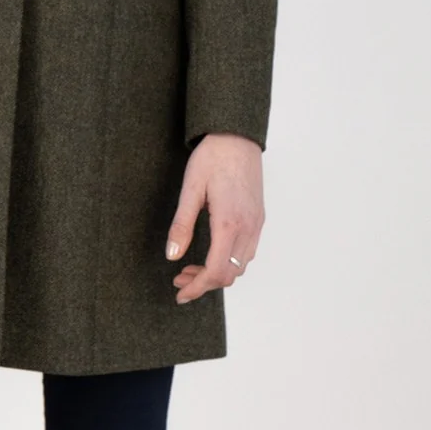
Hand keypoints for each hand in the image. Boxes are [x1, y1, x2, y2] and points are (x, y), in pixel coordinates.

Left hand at [165, 133, 264, 302]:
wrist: (237, 135)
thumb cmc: (213, 157)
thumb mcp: (190, 188)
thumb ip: (182, 224)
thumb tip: (171, 256)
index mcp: (229, 222)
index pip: (217, 271)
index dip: (198, 288)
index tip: (180, 293)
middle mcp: (248, 227)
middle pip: (230, 274)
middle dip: (204, 283)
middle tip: (179, 279)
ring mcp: (256, 223)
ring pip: (241, 266)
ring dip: (217, 273)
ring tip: (190, 267)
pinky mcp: (258, 217)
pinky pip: (247, 252)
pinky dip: (229, 261)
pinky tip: (211, 253)